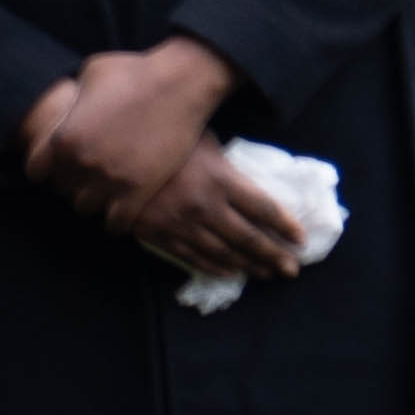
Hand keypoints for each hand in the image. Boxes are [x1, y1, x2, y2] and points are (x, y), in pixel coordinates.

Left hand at [17, 38, 239, 229]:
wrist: (183, 82)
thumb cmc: (136, 71)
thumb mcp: (89, 74)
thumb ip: (73, 99)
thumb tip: (69, 103)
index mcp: (63, 138)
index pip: (37, 171)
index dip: (50, 167)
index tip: (65, 162)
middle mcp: (81, 162)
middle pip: (63, 190)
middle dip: (75, 182)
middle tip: (93, 174)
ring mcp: (110, 179)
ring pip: (86, 208)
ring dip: (96, 200)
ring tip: (109, 190)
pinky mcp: (139, 190)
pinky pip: (117, 222)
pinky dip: (118, 219)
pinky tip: (125, 208)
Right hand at [114, 139, 306, 286]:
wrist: (113, 155)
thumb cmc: (165, 139)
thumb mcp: (206, 141)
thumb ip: (229, 162)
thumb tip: (254, 172)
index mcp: (223, 180)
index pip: (265, 209)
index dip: (286, 226)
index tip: (301, 239)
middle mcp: (207, 206)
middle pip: (249, 237)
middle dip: (274, 255)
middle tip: (292, 269)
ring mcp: (182, 224)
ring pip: (223, 252)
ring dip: (247, 265)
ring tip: (266, 274)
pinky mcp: (159, 235)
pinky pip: (192, 257)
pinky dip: (214, 267)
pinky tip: (229, 273)